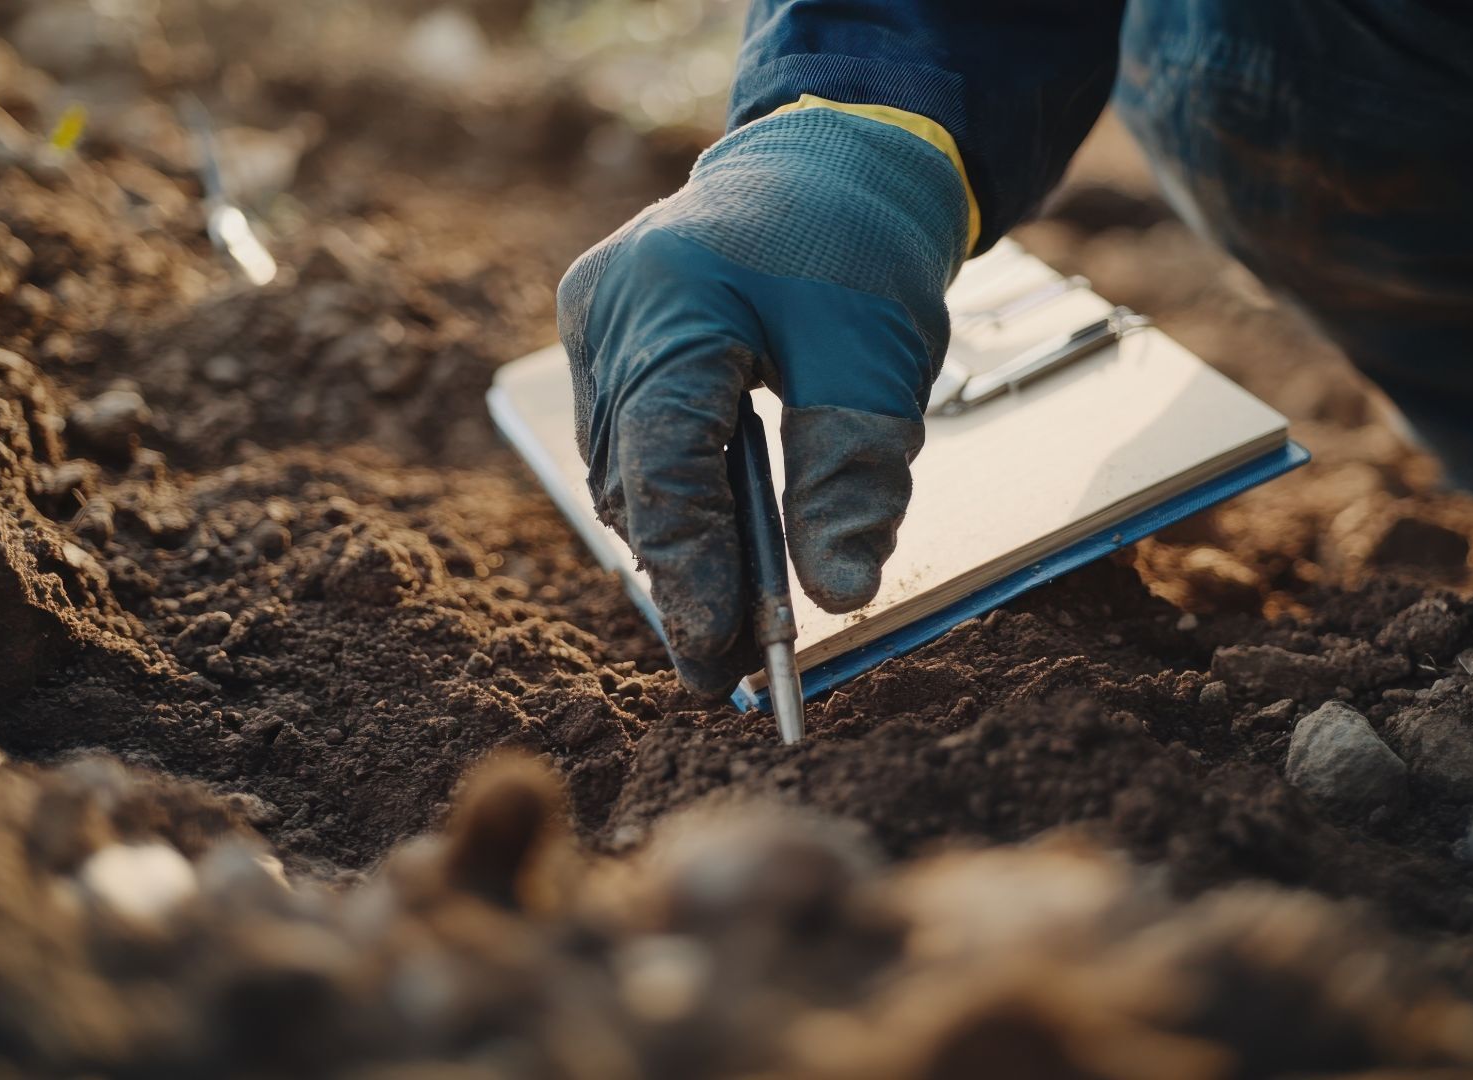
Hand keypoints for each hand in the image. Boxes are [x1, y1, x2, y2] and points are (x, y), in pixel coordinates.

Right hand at [555, 107, 968, 695]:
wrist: (832, 157)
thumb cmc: (860, 245)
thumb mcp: (878, 359)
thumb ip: (852, 474)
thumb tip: (839, 594)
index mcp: (669, 298)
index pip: (666, 465)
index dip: (693, 571)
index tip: (723, 658)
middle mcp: (606, 311)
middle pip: (634, 481)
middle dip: (687, 577)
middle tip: (737, 669)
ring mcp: (594, 323)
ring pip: (624, 472)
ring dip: (681, 544)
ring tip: (738, 624)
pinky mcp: (604, 337)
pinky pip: (628, 442)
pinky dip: (676, 498)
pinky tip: (719, 547)